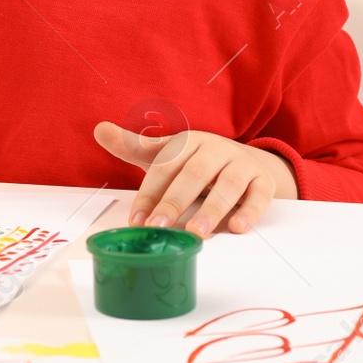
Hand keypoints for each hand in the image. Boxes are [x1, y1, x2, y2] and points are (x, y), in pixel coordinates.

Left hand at [93, 124, 297, 236]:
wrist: (248, 163)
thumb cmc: (198, 163)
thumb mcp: (167, 154)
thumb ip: (134, 146)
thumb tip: (99, 129)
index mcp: (188, 142)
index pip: (165, 166)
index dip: (149, 194)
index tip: (136, 221)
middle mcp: (215, 150)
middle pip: (194, 174)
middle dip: (175, 201)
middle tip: (159, 227)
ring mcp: (241, 164)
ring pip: (228, 185)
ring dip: (212, 209)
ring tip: (196, 232)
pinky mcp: (263, 182)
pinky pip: (259, 196)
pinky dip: (250, 211)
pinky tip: (237, 227)